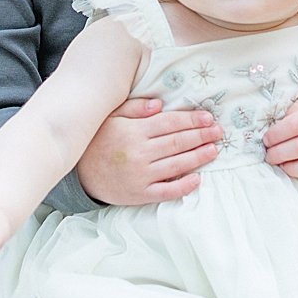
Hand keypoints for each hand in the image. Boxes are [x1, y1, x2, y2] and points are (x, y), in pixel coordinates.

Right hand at [76, 97, 222, 204]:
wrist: (79, 174)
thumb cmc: (98, 140)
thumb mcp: (112, 117)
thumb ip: (135, 108)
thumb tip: (160, 103)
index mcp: (134, 131)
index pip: (170, 123)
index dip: (192, 119)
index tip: (208, 117)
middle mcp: (139, 153)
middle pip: (178, 142)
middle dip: (201, 136)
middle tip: (218, 132)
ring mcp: (140, 175)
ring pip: (177, 165)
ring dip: (198, 157)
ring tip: (213, 150)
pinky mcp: (139, 194)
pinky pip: (166, 191)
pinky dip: (183, 186)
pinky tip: (197, 179)